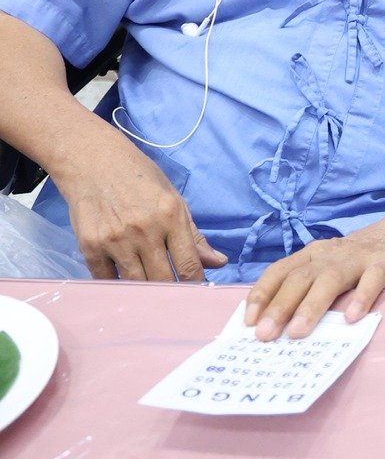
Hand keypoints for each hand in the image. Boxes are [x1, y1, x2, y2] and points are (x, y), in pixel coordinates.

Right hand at [57, 124, 227, 282]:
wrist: (93, 161)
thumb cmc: (139, 178)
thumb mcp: (173, 198)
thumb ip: (194, 234)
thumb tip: (219, 263)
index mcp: (170, 215)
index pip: (189, 264)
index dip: (195, 285)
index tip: (195, 293)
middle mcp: (145, 229)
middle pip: (163, 280)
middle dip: (171, 292)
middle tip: (173, 296)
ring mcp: (116, 240)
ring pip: (136, 284)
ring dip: (145, 292)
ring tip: (150, 295)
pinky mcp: (91, 247)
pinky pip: (107, 281)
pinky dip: (117, 285)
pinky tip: (124, 282)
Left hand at [244, 215, 384, 340]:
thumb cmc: (363, 263)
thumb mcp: (332, 269)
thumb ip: (310, 290)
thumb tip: (276, 329)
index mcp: (313, 256)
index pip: (280, 272)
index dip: (262, 295)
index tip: (247, 322)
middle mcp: (331, 255)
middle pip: (300, 278)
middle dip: (279, 307)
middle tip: (264, 336)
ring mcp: (359, 258)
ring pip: (331, 279)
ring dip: (312, 306)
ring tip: (298, 333)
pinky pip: (372, 281)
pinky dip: (361, 298)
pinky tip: (352, 319)